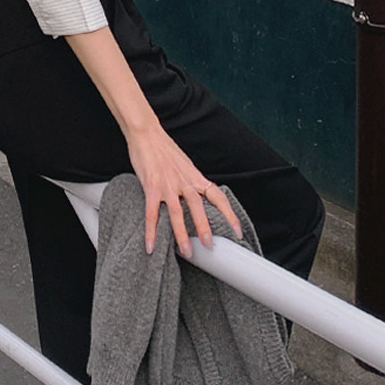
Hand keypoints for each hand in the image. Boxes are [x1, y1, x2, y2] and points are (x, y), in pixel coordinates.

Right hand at [126, 121, 242, 257]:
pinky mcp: (151, 186)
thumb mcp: (183, 164)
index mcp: (194, 176)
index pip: (217, 196)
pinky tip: (151, 245)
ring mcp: (167, 184)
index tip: (238, 231)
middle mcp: (184, 181)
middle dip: (205, 227)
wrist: (146, 132)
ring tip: (186, 251)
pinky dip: (151, 230)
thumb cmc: (163, 148)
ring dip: (182, 233)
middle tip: (210, 246)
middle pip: (199, 206)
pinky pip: (152, 212)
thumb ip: (190, 181)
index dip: (229, 214)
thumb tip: (196, 197)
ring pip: (177, 212)